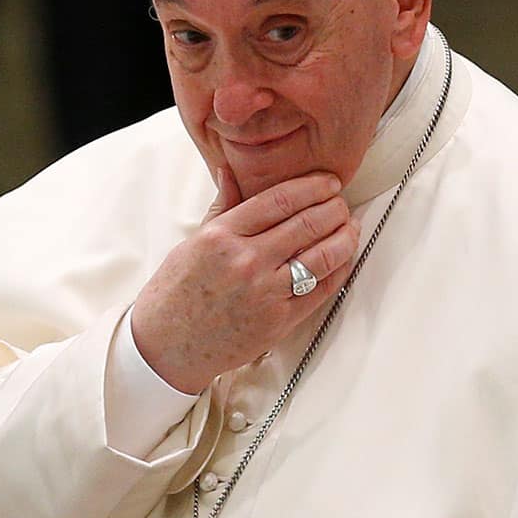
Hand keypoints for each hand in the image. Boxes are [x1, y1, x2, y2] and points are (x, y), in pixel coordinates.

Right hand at [132, 168, 359, 392]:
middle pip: (306, 224)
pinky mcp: (279, 322)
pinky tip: (344, 258)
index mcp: (222, 236)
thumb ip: (221, 207)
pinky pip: (320, 291)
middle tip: (341, 201)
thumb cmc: (176, 293)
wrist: (166, 346)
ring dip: (344, 236)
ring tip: (350, 225)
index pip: (280, 200)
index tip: (328, 182)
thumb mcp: (193, 242)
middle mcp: (246, 261)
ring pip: (321, 256)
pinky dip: (339, 270)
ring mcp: (265, 293)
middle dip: (333, 207)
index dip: (312, 187)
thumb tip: (230, 171)